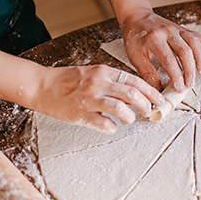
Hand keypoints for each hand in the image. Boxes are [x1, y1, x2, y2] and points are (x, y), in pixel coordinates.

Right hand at [32, 65, 164, 132]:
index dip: (151, 92)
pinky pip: (103, 123)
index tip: (159, 100)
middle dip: (146, 105)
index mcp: (104, 72)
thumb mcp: (94, 73)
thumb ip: (112, 81)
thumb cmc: (68, 80)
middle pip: (132, 94)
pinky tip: (111, 126)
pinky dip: (111, 127)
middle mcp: (99, 83)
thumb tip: (135, 92)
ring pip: (120, 108)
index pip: (135, 81)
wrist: (41, 85)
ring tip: (130, 119)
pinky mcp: (80, 113)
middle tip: (149, 112)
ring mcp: (89, 99)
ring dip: (130, 117)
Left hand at [120, 8, 200, 91]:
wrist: (137, 16)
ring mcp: (177, 29)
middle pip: (185, 51)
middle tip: (190, 85)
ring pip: (194, 42)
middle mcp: (167, 32)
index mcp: (153, 39)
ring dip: (200, 59)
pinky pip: (197, 38)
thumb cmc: (134, 37)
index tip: (179, 88)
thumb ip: (147, 73)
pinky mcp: (183, 28)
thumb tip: (157, 90)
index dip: (176, 75)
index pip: (169, 59)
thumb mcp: (135, 56)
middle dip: (190, 70)